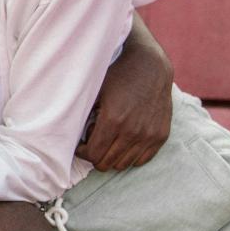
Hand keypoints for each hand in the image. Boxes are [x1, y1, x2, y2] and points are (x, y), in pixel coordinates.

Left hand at [78, 49, 172, 171]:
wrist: (150, 66)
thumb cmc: (118, 76)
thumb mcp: (94, 91)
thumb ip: (82, 115)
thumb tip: (69, 134)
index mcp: (113, 120)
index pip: (92, 154)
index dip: (82, 152)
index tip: (81, 145)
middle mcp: (133, 131)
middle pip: (107, 163)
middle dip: (95, 155)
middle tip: (93, 141)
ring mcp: (149, 135)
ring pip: (123, 164)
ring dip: (112, 157)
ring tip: (108, 139)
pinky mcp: (161, 135)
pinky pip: (142, 160)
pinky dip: (129, 156)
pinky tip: (123, 141)